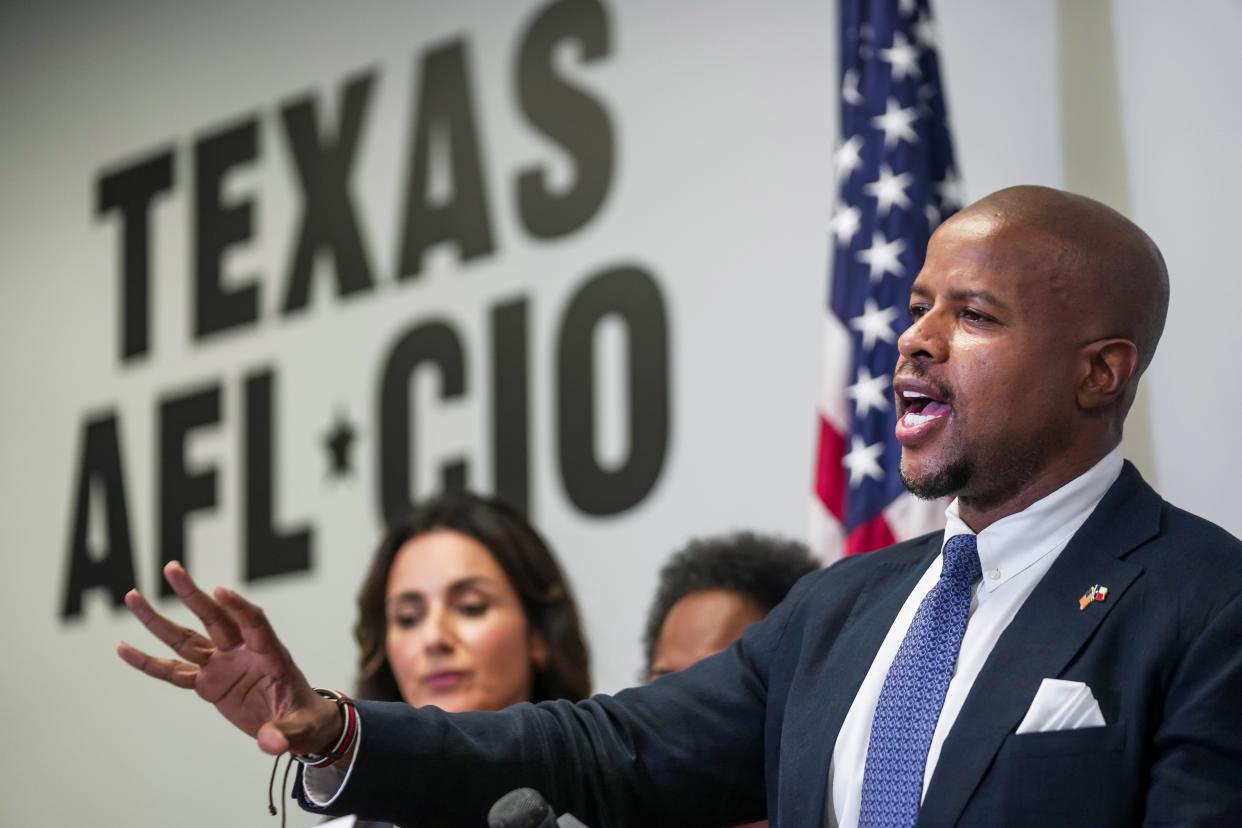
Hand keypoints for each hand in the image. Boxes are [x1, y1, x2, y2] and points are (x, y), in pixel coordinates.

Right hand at [117, 561, 340, 756]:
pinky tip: (124, 648)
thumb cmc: (305, 718)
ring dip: (160, 620)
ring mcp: (223, 665)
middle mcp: (243, 653)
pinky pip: (174, 672)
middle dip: (193, 595)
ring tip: (133, 596)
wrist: (298, 725)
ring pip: (187, 639)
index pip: (255, 623)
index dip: (239, 607)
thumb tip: (270, 744)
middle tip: (172, 568)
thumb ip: (284, 733)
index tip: (220, 590)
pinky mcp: (209, 684)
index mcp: (271, 655)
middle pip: (215, 619)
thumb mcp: (301, 727)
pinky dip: (149, 663)